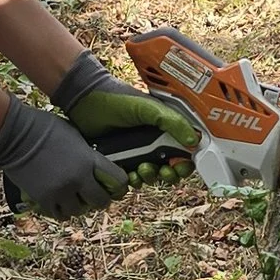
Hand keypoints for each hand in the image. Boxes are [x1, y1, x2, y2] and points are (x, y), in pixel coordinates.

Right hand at [0, 98, 124, 217]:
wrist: (15, 134)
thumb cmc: (45, 128)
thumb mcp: (76, 136)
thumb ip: (88, 155)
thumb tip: (96, 165)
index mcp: (89, 160)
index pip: (119, 181)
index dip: (119, 185)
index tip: (114, 184)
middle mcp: (78, 179)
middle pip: (100, 201)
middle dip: (100, 199)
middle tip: (94, 195)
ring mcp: (60, 191)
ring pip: (79, 211)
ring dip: (78, 205)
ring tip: (73, 197)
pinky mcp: (43, 199)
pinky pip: (59, 214)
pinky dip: (61, 210)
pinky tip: (59, 202)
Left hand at [50, 51, 200, 168]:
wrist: (84, 102)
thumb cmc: (118, 99)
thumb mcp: (149, 108)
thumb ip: (173, 122)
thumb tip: (195, 142)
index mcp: (164, 129)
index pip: (184, 151)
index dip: (185, 163)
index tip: (180, 165)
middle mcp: (152, 142)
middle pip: (170, 168)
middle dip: (169, 174)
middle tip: (163, 170)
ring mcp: (136, 153)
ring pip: (151, 176)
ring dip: (150, 177)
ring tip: (141, 168)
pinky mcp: (119, 162)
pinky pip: (130, 179)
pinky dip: (132, 180)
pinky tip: (128, 172)